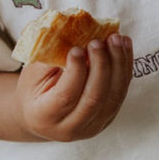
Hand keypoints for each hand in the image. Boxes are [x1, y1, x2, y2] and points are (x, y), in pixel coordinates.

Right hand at [16, 34, 132, 141]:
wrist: (40, 116)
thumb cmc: (33, 89)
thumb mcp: (32, 73)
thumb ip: (50, 56)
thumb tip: (72, 31)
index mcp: (45, 117)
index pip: (66, 96)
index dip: (75, 71)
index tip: (77, 48)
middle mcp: (70, 128)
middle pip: (94, 98)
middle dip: (101, 66)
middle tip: (98, 41)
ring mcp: (92, 127)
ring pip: (114, 97)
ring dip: (118, 64)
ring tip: (116, 39)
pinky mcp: (107, 119)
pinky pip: (121, 93)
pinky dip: (125, 68)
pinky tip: (124, 46)